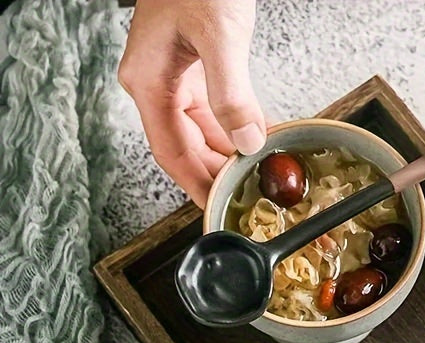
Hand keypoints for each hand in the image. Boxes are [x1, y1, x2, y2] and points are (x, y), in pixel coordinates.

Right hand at [118, 0, 265, 208]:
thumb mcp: (218, 36)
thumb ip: (230, 94)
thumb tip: (246, 143)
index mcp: (149, 82)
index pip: (171, 152)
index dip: (195, 184)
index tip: (215, 209)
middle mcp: (157, 85)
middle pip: (187, 147)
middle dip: (217, 173)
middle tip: (245, 196)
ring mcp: (175, 78)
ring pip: (203, 132)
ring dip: (231, 153)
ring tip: (257, 173)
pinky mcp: (195, 70)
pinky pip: (215, 112)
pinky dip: (238, 128)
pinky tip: (259, 139)